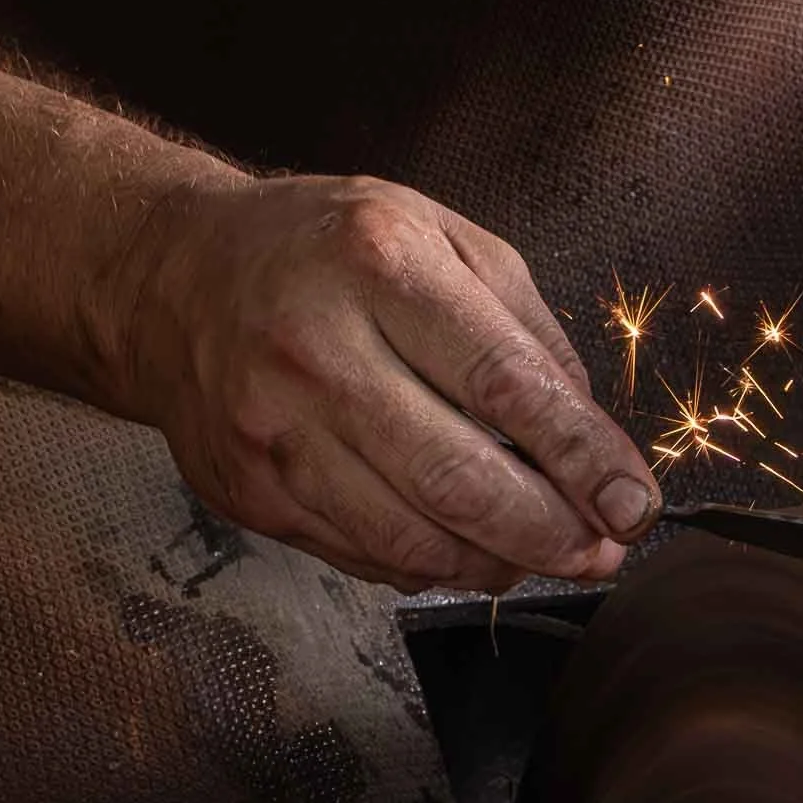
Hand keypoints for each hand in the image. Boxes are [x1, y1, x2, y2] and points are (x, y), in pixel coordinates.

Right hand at [120, 170, 659, 590]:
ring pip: (410, 539)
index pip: (506, 384)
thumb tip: (593, 437)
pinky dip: (430, 566)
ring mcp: (273, 429)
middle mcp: (317, 349)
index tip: (633, 502)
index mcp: (379, 263)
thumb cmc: (322, 249)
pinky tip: (466, 548)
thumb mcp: (440, 237)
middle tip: (603, 551)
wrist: (169, 277)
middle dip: (551, 532)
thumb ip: (527, 328)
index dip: (582, 458)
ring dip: (497, 563)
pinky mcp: (249, 491)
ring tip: (546, 555)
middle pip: (459, 479)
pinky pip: (363, 555)